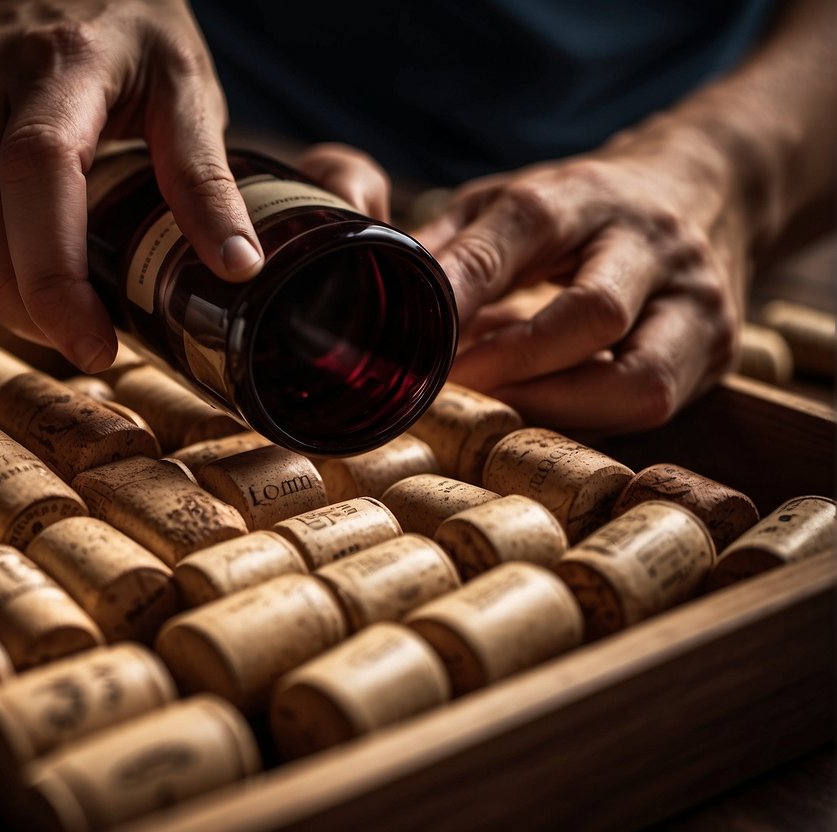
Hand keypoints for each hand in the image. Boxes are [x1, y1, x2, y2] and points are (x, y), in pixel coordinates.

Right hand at [0, 0, 264, 371]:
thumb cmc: (125, 26)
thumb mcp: (183, 84)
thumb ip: (204, 173)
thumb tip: (236, 267)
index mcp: (64, 60)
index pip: (41, 171)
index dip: (57, 274)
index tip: (95, 345)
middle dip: (29, 305)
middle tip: (85, 346)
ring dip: (6, 272)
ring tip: (60, 273)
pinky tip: (13, 199)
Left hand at [417, 123, 746, 431]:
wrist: (698, 190)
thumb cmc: (573, 212)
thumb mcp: (502, 206)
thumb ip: (443, 250)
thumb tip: (370, 294)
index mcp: (582, 196)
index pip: (522, 230)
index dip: (465, 285)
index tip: (417, 333)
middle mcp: (650, 241)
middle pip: (595, 312)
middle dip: (517, 363)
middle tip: (454, 387)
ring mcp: (695, 298)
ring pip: (638, 378)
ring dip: (557, 407)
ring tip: (500, 409)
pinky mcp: (717, 347)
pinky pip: (651, 404)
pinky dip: (590, 419)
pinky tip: (547, 411)